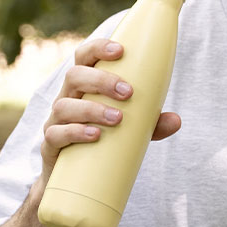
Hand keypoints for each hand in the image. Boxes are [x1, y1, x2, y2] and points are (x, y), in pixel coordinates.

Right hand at [40, 37, 180, 174]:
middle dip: (101, 80)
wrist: (75, 178)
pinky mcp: (50, 145)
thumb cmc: (104, 140)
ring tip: (117, 118)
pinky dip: (76, 133)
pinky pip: (56, 134)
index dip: (98, 49)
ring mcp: (56, 121)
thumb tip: (176, 121)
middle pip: (74, 76)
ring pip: (64, 106)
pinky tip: (95, 135)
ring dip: (92, 109)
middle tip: (128, 92)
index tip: (120, 51)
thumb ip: (152, 124)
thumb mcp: (131, 130)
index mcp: (84, 87)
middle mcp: (67, 99)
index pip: (84, 58)